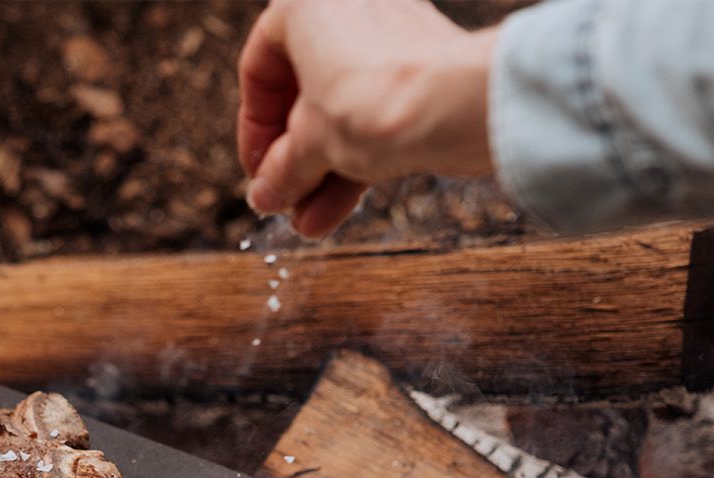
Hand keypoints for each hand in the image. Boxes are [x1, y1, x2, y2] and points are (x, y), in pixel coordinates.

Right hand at [237, 0, 498, 238]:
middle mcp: (349, 6)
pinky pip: (379, 114)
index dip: (254, 131)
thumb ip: (282, 169)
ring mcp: (391, 36)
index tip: (257, 172)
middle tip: (284, 200)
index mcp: (304, 6)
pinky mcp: (424, 69)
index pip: (259, 70)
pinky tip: (335, 212)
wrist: (459, 103)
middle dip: (294, 161)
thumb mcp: (311, 144)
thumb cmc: (374, 101)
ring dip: (322, 171)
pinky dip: (357, 159)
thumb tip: (266, 194)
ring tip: (307, 221)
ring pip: (344, 111)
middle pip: (306, 96)